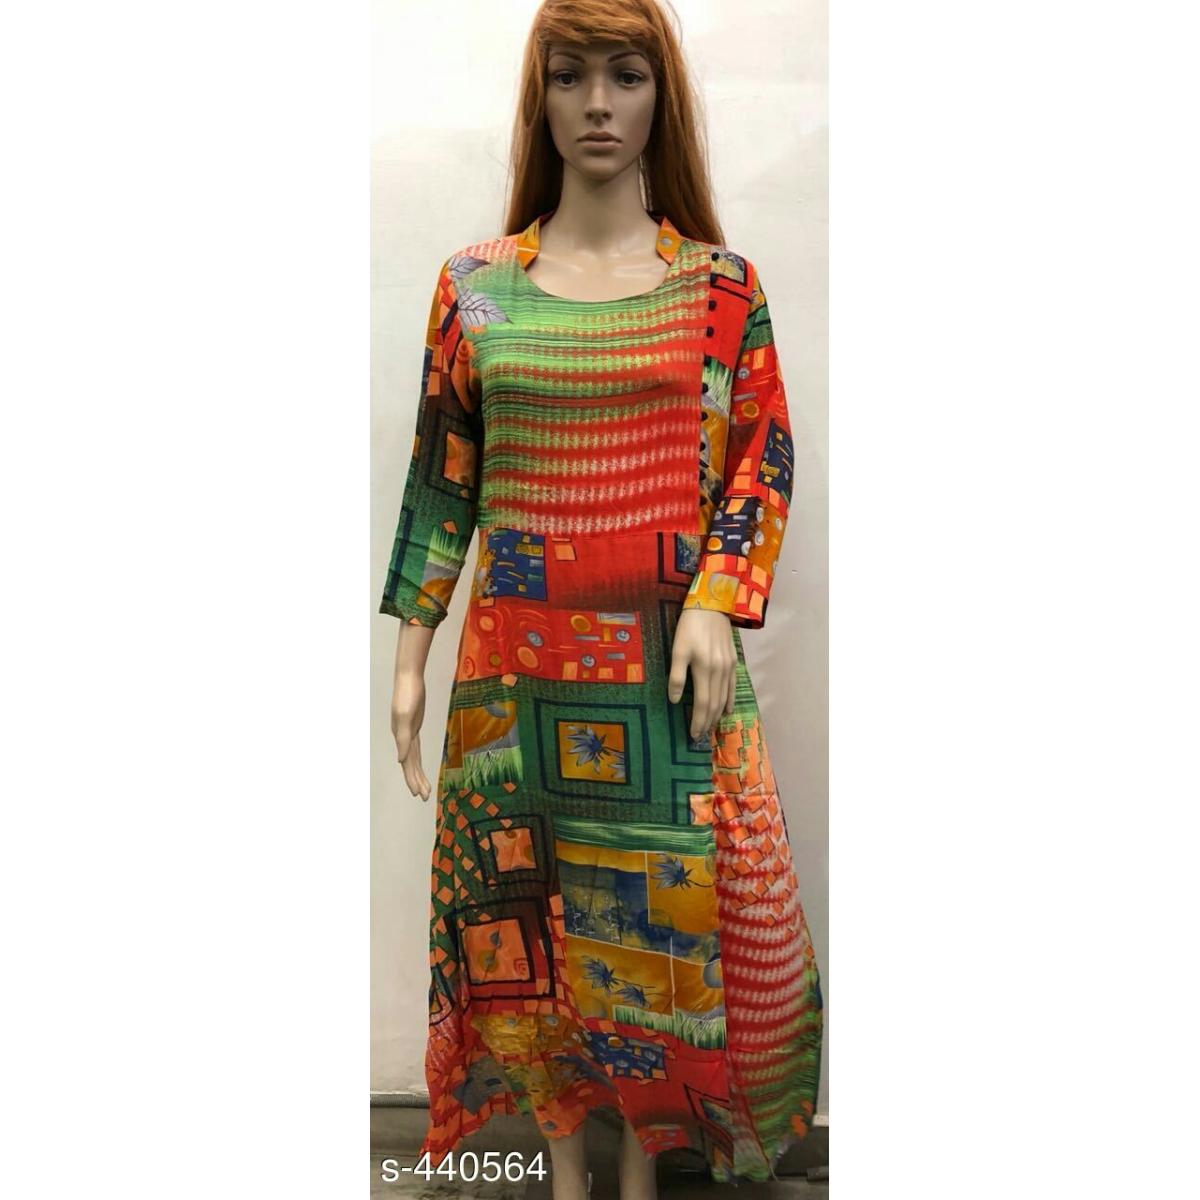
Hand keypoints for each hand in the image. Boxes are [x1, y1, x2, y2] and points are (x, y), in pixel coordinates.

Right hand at [391, 668, 430, 800]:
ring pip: (412, 757)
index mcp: (401, 737)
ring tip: (424, 788)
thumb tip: (401, 760)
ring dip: (417, 773)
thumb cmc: (408, 694)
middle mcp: (403, 737)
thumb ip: (403, 738)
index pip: (407, 764)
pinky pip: (415, 747)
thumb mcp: (406, 715)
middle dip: (416, 781)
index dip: (412, 779)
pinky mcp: (413, 725)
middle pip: (410, 764)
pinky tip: (417, 765)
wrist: (409, 676)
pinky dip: (416, 758)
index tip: (419, 794)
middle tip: (425, 797)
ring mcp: (407, 731)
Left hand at [667, 609, 735, 740]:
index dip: (698, 721)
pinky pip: (733, 685)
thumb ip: (676, 676)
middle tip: (700, 736)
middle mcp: (719, 671)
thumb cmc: (689, 626)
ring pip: (724, 697)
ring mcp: (729, 666)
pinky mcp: (733, 660)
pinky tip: (727, 710)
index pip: (702, 703)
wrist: (711, 604)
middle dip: (707, 722)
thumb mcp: (677, 649)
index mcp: (704, 669)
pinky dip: (729, 700)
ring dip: (717, 714)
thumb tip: (673, 700)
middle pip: (714, 704)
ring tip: (710, 727)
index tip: (693, 735)